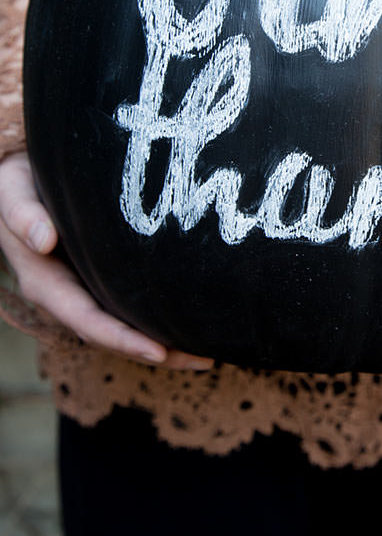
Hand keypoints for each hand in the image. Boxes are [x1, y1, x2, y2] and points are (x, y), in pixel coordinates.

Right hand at [0, 152, 213, 369]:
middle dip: (157, 352)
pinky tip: (191, 318)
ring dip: (165, 342)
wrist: (15, 175)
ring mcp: (84, 288)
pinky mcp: (100, 277)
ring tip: (208, 352)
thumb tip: (44, 240)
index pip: (86, 320)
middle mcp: (66, 295)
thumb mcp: (12, 192)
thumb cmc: (15, 182)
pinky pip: (130, 305)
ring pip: (126, 325)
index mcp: (44, 282)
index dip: (122, 339)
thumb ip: (22, 214)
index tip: (159, 352)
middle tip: (204, 360)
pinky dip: (157, 318)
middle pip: (113, 335)